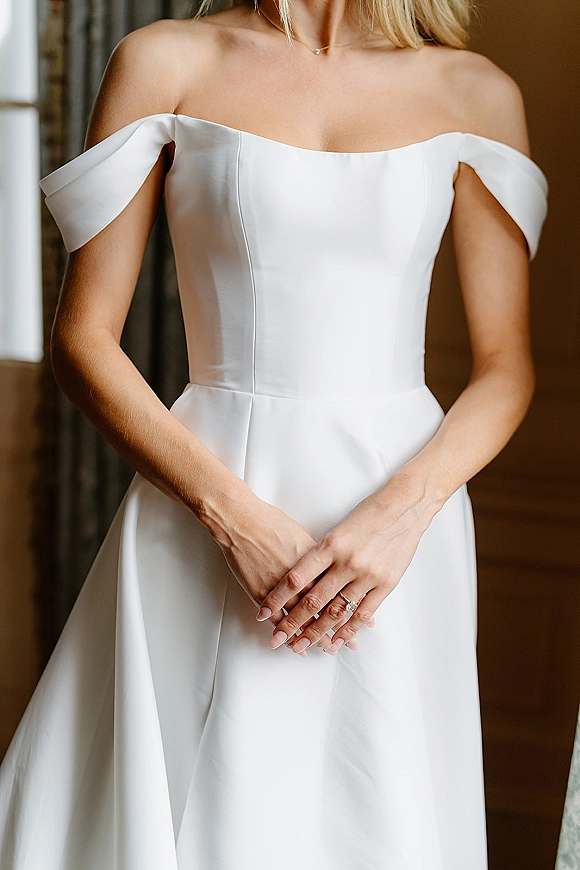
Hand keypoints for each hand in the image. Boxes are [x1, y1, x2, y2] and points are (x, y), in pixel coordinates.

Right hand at [213, 492, 337, 653]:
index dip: (353, 610)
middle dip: (340, 629)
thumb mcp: (305, 537)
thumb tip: (335, 570)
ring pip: (304, 619)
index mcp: (319, 560)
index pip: (342, 592)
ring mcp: (283, 587)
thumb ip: (322, 557)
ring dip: (315, 637)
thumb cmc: (272, 523)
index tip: (364, 624)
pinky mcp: (263, 593)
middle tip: (350, 645)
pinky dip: (289, 635)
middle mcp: (305, 576)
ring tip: (326, 649)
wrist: (242, 520)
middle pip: (327, 609)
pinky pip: (279, 620)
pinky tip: (297, 646)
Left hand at [255, 473, 435, 654]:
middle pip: (313, 600)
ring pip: (336, 611)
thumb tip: (301, 577)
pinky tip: (335, 642)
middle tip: (278, 640)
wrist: (404, 506)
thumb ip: (321, 554)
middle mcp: (346, 561)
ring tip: (301, 646)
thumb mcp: (337, 529)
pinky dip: (347, 630)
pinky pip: (362, 613)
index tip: (263, 613)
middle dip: (292, 624)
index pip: (295, 578)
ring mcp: (367, 574)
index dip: (277, 598)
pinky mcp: (385, 583)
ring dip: (317, 633)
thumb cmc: (368, 513)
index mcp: (329, 544)